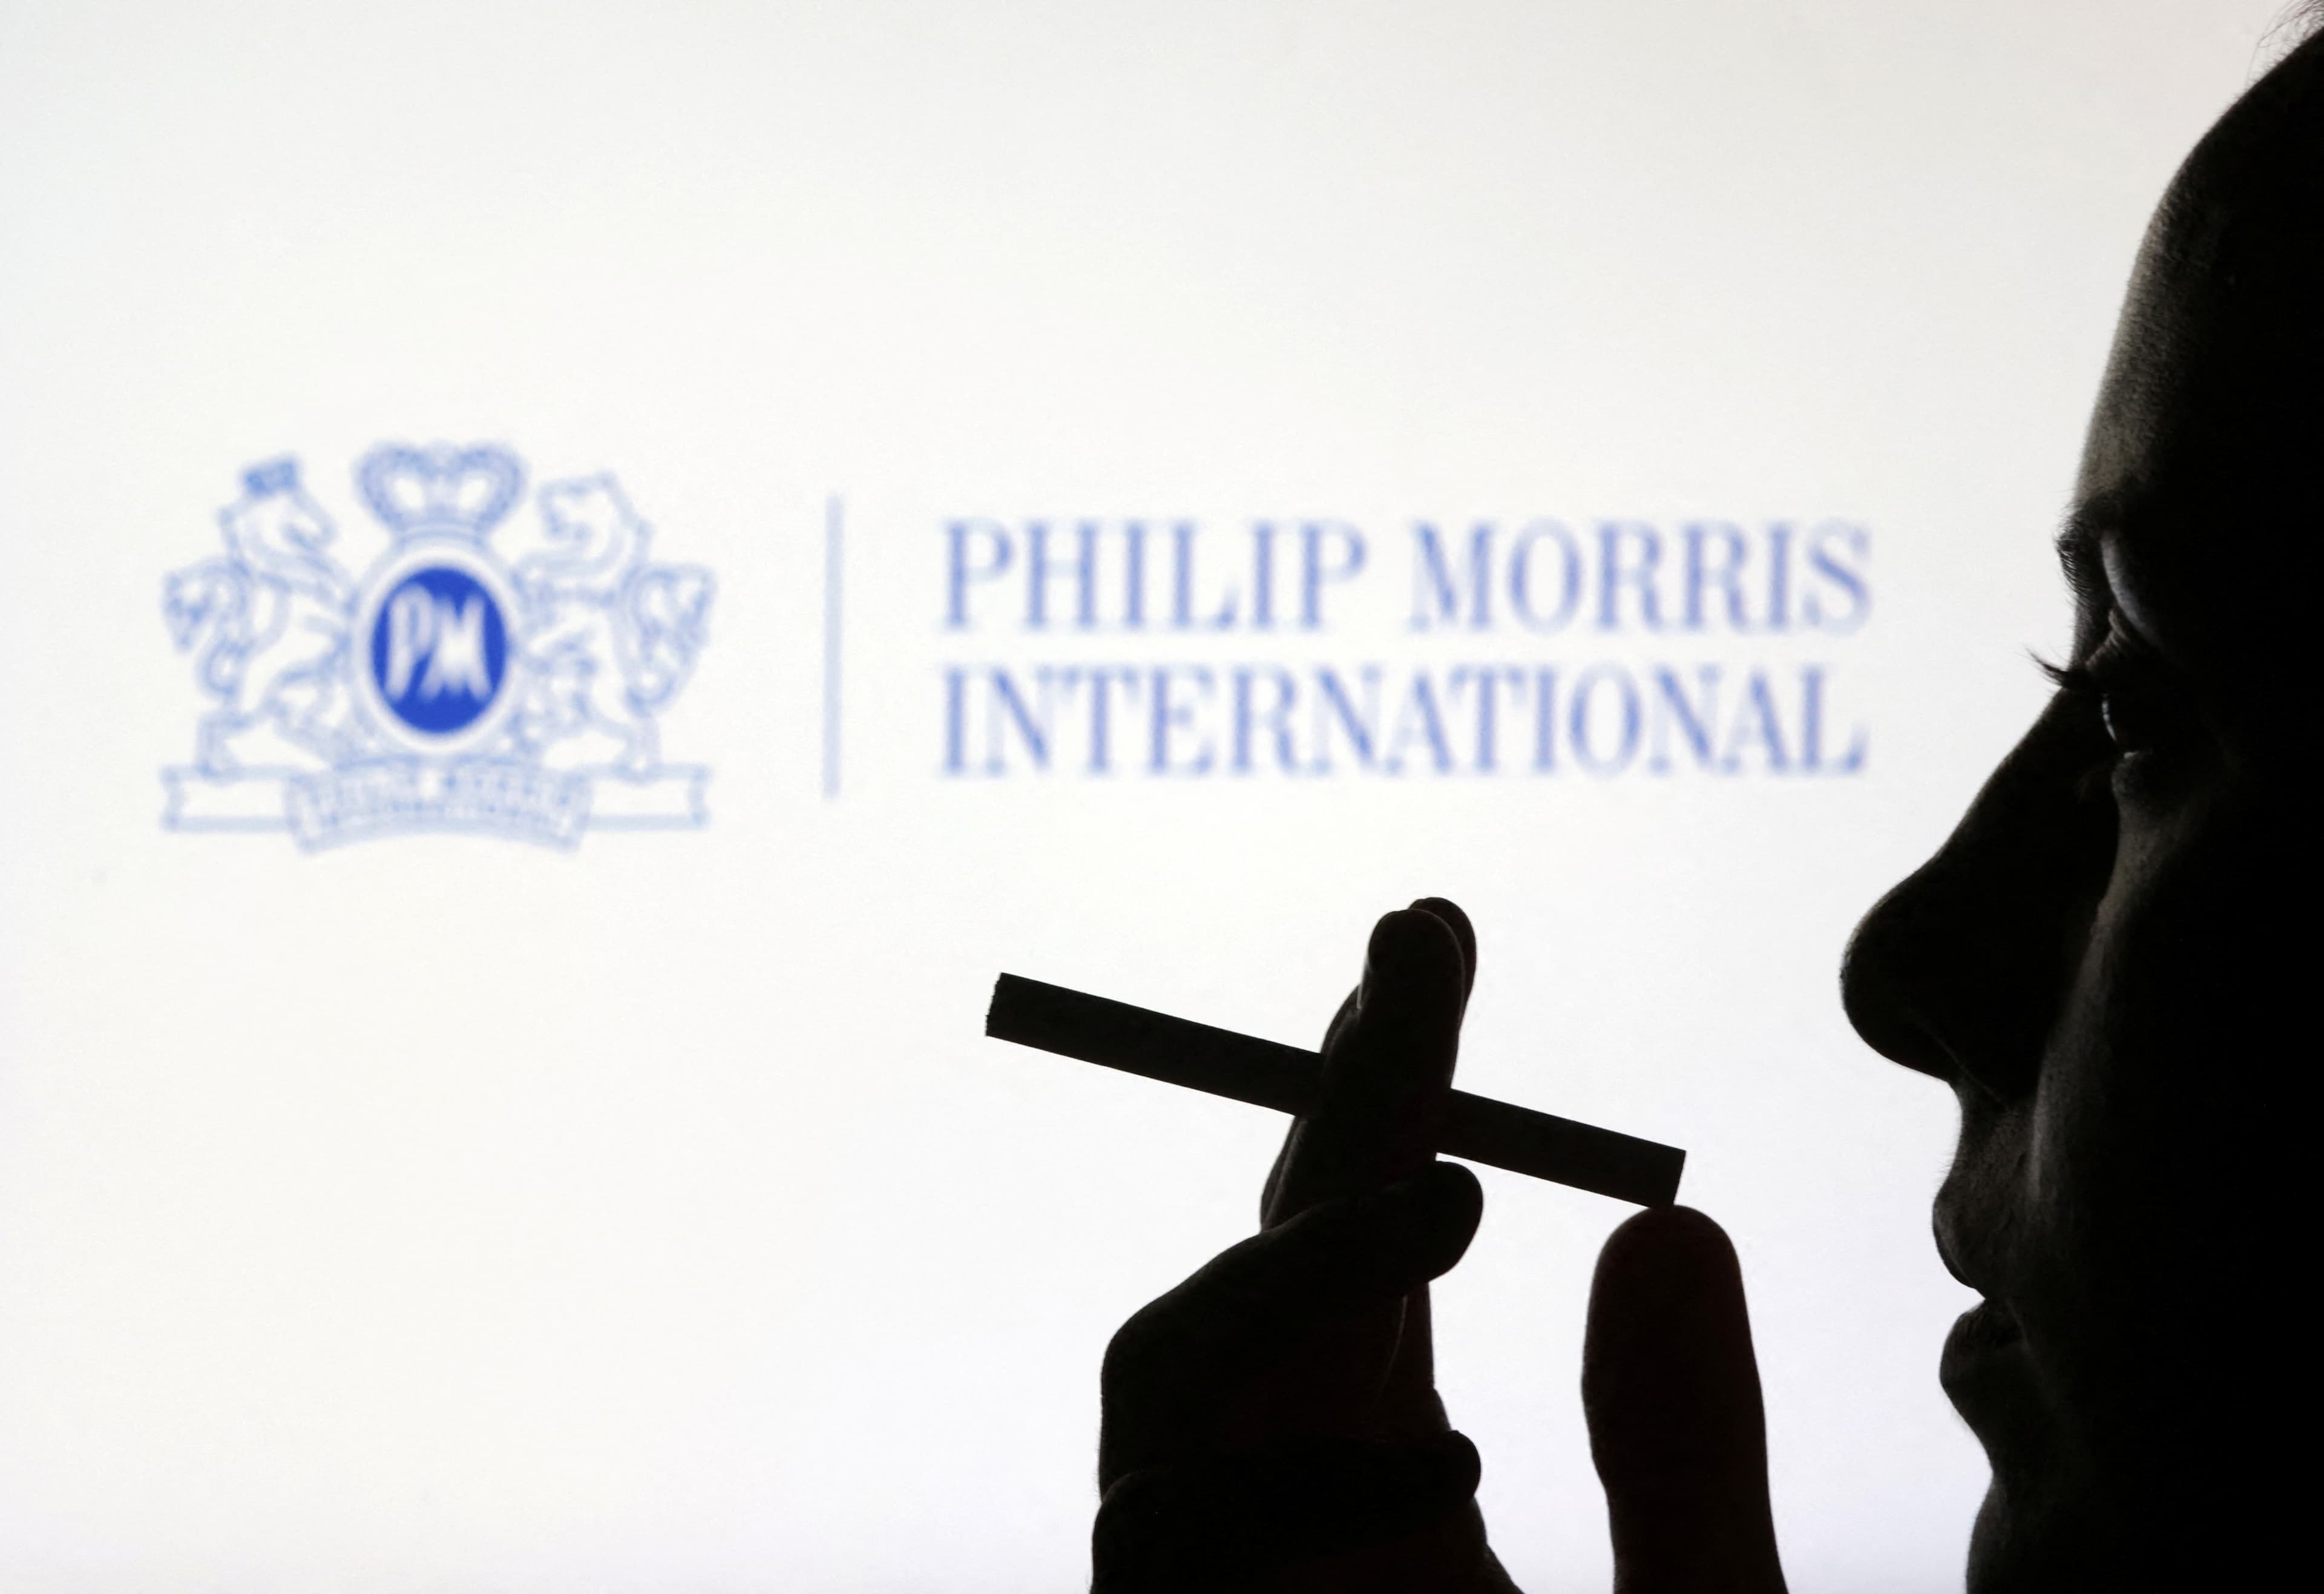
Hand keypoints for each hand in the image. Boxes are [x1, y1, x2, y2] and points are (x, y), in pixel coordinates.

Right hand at [1091, 899, 1789, 1593]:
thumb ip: (1684, 1455)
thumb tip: (1673, 1224)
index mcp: (1389, 1465)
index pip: (1368, 1232)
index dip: (1391, 1079)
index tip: (1432, 930)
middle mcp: (1279, 1491)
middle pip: (1266, 1253)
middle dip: (1345, 1097)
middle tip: (1421, 941)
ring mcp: (1205, 1567)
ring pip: (1167, 1368)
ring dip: (1304, 1259)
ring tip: (1451, 1199)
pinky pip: (1162, 1535)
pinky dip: (1280, 1487)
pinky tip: (1452, 1467)